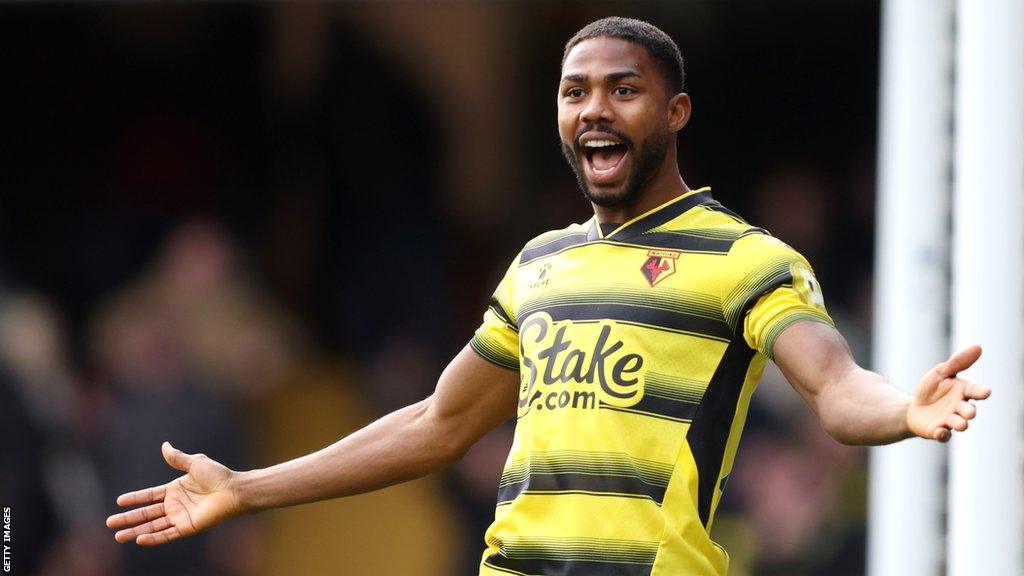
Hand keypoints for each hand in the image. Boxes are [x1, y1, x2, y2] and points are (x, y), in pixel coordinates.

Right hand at [107, 442, 241, 544]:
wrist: (233, 489)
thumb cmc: (218, 475)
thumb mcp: (195, 463)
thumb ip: (177, 458)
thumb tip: (164, 445)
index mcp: (176, 489)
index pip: (150, 496)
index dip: (135, 499)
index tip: (119, 501)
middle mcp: (176, 505)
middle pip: (147, 513)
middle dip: (128, 518)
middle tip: (110, 523)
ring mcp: (180, 517)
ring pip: (153, 526)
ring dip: (135, 531)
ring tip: (118, 536)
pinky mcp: (188, 527)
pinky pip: (167, 534)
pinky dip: (153, 538)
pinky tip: (139, 539)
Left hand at [907, 345, 990, 441]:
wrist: (913, 408)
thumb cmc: (931, 389)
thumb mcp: (941, 373)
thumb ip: (958, 362)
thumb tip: (978, 346)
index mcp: (962, 391)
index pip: (975, 391)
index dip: (981, 392)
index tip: (986, 392)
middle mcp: (959, 408)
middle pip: (969, 410)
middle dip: (970, 411)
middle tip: (970, 411)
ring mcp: (949, 420)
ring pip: (959, 424)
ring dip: (960, 424)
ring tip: (961, 424)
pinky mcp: (938, 431)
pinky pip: (943, 435)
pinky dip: (942, 434)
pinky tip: (940, 431)